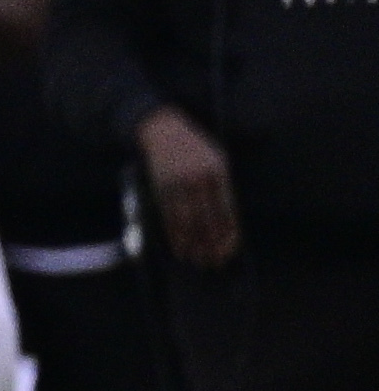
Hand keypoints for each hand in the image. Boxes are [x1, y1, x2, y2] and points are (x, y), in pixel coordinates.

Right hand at [137, 107, 240, 265]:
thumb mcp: (216, 159)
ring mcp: (178, 182)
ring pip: (187, 221)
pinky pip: (169, 215)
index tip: (228, 252)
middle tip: (213, 262)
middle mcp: (198, 178)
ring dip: (192, 244)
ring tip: (195, 259)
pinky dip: (174, 233)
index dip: (228, 235)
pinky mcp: (160, 185)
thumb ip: (222, 186)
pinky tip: (179, 247)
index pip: (226, 211)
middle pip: (207, 220)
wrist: (161, 128)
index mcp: (218, 172)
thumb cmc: (194, 146)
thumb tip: (227, 221)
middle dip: (210, 244)